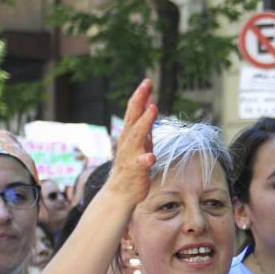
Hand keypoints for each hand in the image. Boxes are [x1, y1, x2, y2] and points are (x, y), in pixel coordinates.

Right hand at [106, 79, 157, 206]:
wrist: (121, 192)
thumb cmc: (133, 165)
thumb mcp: (141, 141)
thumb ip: (145, 124)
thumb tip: (151, 103)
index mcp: (131, 134)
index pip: (135, 111)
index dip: (141, 96)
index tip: (147, 81)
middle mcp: (129, 141)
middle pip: (133, 118)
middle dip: (139, 101)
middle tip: (146, 85)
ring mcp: (131, 155)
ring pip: (137, 136)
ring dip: (145, 122)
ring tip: (153, 109)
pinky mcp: (135, 170)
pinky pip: (140, 164)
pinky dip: (145, 159)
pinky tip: (151, 156)